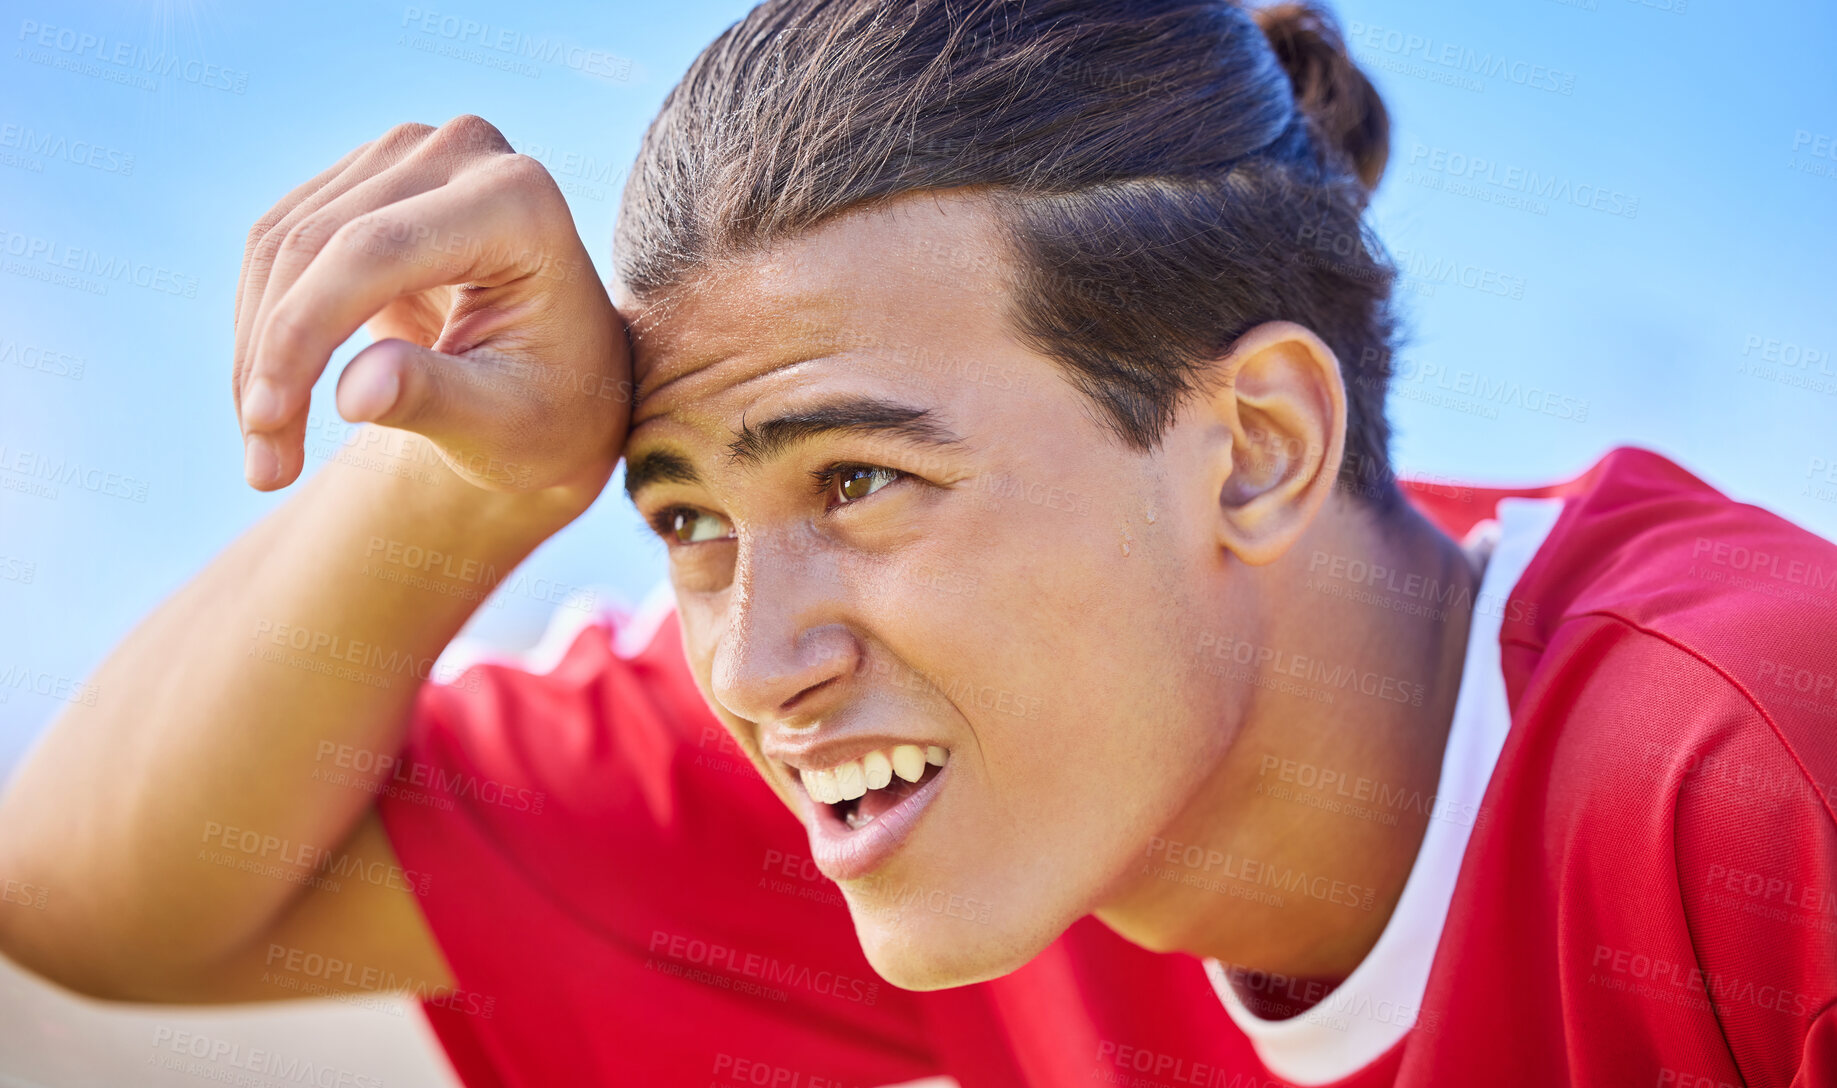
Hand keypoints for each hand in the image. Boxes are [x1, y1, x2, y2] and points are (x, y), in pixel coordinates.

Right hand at [232, 115, 628, 500]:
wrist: (563, 384)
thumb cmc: (552, 412)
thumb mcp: (507, 426)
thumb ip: (436, 400)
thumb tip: (352, 395)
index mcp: (521, 204)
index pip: (376, 252)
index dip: (304, 332)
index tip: (265, 422)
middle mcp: (466, 154)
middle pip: (320, 243)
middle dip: (274, 357)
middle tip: (264, 467)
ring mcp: (411, 154)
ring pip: (282, 244)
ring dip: (256, 351)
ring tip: (266, 450)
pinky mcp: (367, 175)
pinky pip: (278, 245)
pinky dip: (263, 327)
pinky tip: (273, 398)